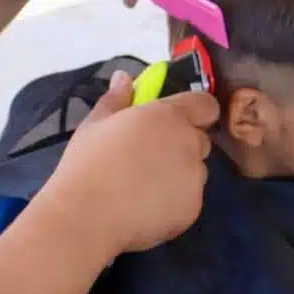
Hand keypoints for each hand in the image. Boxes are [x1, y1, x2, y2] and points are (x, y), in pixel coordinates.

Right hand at [33, 71, 218, 260]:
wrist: (86, 216)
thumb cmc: (87, 163)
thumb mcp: (95, 124)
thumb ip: (116, 99)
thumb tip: (124, 77)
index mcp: (168, 116)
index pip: (206, 105)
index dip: (195, 111)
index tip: (175, 121)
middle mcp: (189, 144)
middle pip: (201, 140)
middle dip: (183, 145)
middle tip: (149, 157)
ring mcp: (194, 179)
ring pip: (196, 171)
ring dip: (180, 174)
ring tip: (144, 186)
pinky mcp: (192, 209)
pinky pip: (189, 199)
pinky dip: (174, 201)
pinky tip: (145, 206)